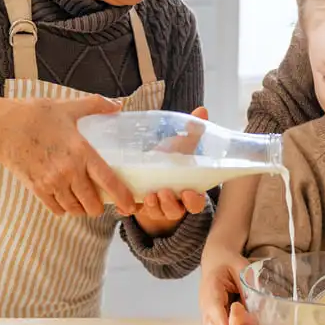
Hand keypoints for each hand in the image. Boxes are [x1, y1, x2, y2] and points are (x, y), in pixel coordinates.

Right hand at [0, 94, 135, 216]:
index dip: (123, 196)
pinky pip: (56, 209)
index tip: (131, 205)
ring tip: (84, 202)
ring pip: (75, 209)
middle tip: (102, 201)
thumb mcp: (68, 107)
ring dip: (82, 208)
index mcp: (81, 152)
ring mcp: (52, 183)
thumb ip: (95, 105)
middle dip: (100, 206)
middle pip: (92, 203)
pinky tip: (66, 200)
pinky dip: (64, 208)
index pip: (108, 180)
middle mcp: (68, 171)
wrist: (2, 128)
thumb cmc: (35, 115)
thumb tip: (117, 104)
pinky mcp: (37, 189)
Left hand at [133, 107, 210, 236]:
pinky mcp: (137, 206)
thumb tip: (202, 110)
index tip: (189, 192)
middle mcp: (174, 202)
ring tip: (147, 196)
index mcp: (188, 190)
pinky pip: (131, 212)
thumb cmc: (170, 157)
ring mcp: (155, 207)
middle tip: (163, 192)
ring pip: (156, 214)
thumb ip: (193, 131)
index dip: (194, 201)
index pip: (196, 203)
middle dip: (169, 205)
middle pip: (175, 212)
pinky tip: (122, 206)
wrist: (151, 167)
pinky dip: (127, 210)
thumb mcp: (182, 145)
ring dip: (152, 207)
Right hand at [199, 245, 249, 324]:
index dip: (220, 320)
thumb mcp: (241, 268)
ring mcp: (206, 311)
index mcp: (211, 286)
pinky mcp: (211, 318)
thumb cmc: (229, 263)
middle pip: (210, 323)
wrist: (216, 261)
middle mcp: (206, 301)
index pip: (214, 306)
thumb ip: (249, 284)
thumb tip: (263, 302)